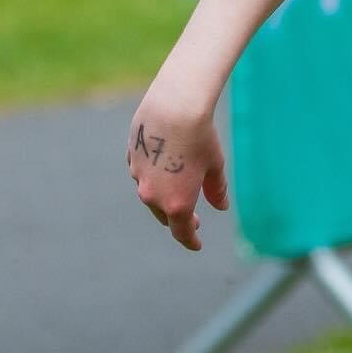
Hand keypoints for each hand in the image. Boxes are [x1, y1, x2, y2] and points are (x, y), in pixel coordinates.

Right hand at [127, 88, 228, 250]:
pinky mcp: (131, 158)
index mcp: (176, 203)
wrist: (174, 107)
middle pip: (164, 215)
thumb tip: (220, 207)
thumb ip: (216, 190)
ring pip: (150, 194)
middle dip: (178, 219)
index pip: (182, 231)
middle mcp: (153, 195)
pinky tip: (165, 163)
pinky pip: (142, 173)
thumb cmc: (201, 136)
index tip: (197, 244)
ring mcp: (138, 177)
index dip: (190, 240)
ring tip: (180, 187)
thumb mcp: (215, 165)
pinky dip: (153, 174)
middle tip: (193, 219)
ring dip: (164, 195)